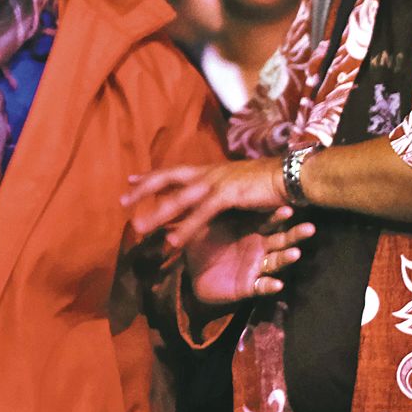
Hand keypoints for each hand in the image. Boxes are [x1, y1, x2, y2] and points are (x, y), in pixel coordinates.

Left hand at [124, 157, 285, 247]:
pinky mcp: (228, 195)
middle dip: (143, 190)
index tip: (130, 180)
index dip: (150, 176)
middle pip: (167, 178)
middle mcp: (207, 173)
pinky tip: (173, 241)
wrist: (289, 176)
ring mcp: (216, 183)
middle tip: (122, 202)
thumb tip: (199, 200)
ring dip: (157, 214)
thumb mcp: (232, 186)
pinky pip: (201, 214)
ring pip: (178, 198)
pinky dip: (185, 228)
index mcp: (208, 170)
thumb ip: (213, 193)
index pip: (172, 171)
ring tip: (138, 228)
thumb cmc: (264, 182)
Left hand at [186, 205, 313, 302]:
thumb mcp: (204, 224)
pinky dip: (270, 285)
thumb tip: (208, 184)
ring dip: (286, 257)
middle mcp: (258, 247)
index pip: (267, 221)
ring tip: (296, 253)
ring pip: (276, 261)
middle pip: (280, 239)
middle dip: (294, 235)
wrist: (194, 274)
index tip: (289, 209)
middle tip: (309, 228)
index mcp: (249, 230)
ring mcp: (256, 266)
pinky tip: (277, 284)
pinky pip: (262, 285)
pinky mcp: (250, 286)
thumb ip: (211, 208)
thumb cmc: (202, 244)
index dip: (278, 216)